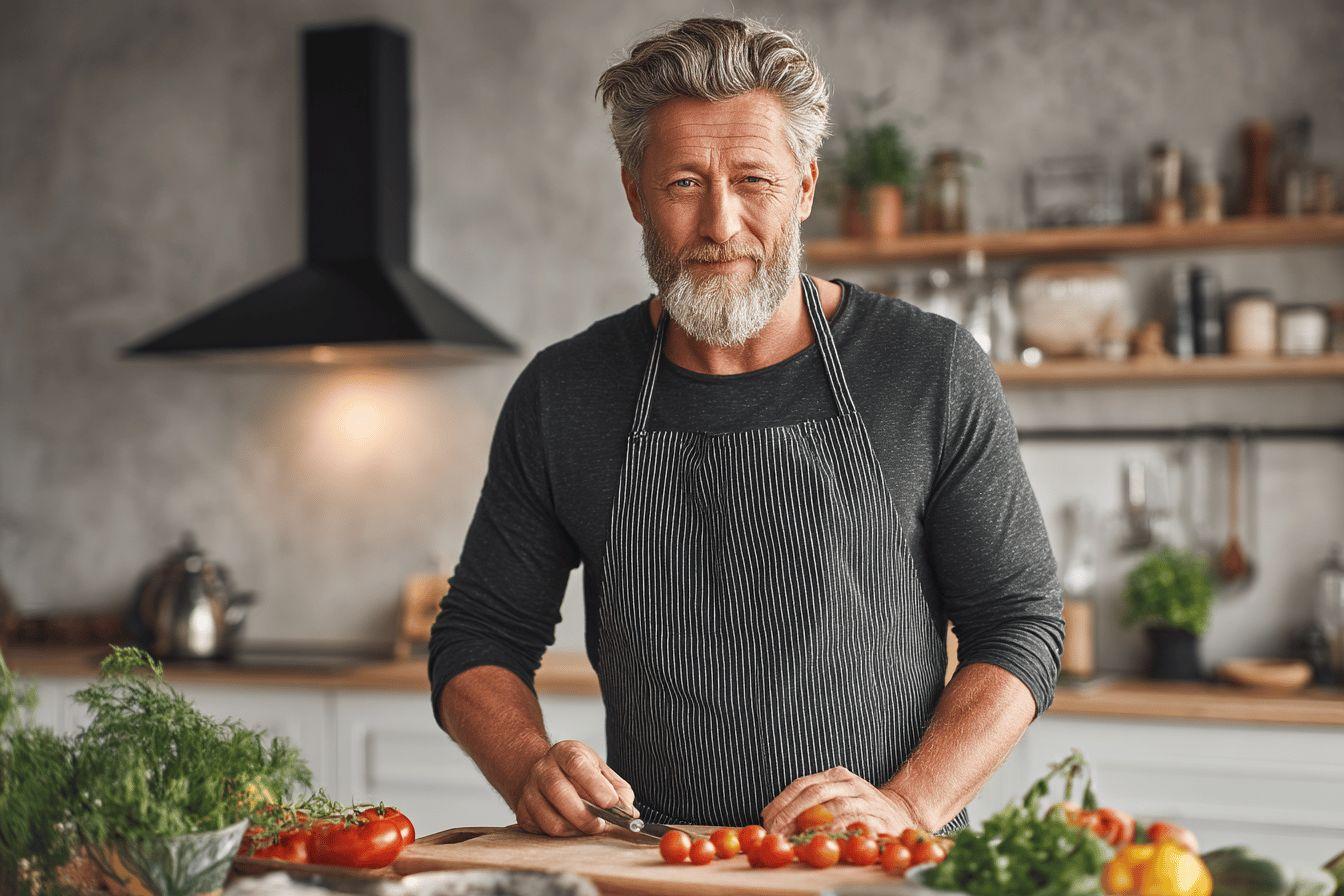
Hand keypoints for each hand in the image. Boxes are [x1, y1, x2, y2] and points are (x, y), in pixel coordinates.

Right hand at [511, 740, 637, 836]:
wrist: (544, 774)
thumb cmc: (578, 774)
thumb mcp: (601, 771)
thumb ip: (618, 790)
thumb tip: (629, 813)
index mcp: (565, 752)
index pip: (576, 763)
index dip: (594, 785)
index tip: (611, 803)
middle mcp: (543, 768)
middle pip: (558, 791)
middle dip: (584, 815)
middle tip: (601, 826)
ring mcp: (530, 790)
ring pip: (550, 818)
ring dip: (575, 830)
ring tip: (590, 829)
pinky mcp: (523, 812)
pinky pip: (543, 831)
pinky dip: (563, 836)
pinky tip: (574, 829)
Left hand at [761, 765, 920, 835]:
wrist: (903, 811)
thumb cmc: (860, 808)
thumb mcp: (834, 798)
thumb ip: (807, 805)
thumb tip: (769, 817)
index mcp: (836, 775)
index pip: (802, 784)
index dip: (782, 802)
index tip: (766, 819)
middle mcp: (850, 783)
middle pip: (814, 794)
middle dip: (791, 814)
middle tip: (776, 832)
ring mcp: (867, 799)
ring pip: (834, 807)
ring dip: (811, 825)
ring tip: (794, 839)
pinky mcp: (880, 818)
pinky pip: (855, 823)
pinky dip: (837, 832)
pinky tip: (823, 840)